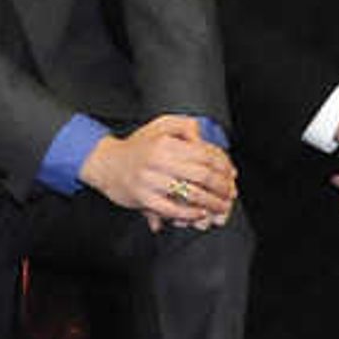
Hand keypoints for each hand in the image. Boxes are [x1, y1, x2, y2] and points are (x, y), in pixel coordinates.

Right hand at [83, 114, 234, 230]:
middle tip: (230, 193)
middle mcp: (158, 160)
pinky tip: (199, 213)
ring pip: (191, 194)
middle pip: (203, 175)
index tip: (231, 175)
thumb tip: (202, 139)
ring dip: (211, 203)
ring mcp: (150, 181)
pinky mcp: (143, 198)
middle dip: (222, 187)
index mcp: (165, 142)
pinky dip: (189, 213)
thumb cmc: (138, 146)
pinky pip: (173, 209)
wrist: (107, 163)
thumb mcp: (160, 125)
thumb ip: (185, 126)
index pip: (205, 154)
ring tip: (221, 207)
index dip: (223, 166)